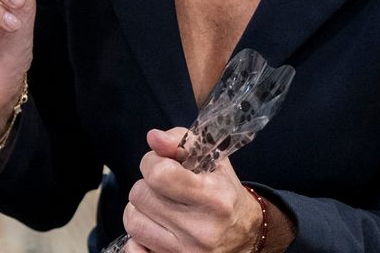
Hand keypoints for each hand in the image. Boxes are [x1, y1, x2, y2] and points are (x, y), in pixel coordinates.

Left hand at [122, 128, 260, 252]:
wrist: (247, 236)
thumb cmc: (225, 193)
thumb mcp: (213, 159)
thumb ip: (181, 141)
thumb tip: (153, 138)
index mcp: (213, 198)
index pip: (159, 174)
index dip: (152, 162)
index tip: (160, 163)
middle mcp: (200, 230)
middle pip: (140, 196)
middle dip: (147, 185)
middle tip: (163, 188)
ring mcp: (186, 252)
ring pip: (133, 221)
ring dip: (141, 210)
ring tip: (158, 207)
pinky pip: (134, 250)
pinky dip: (138, 238)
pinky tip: (155, 229)